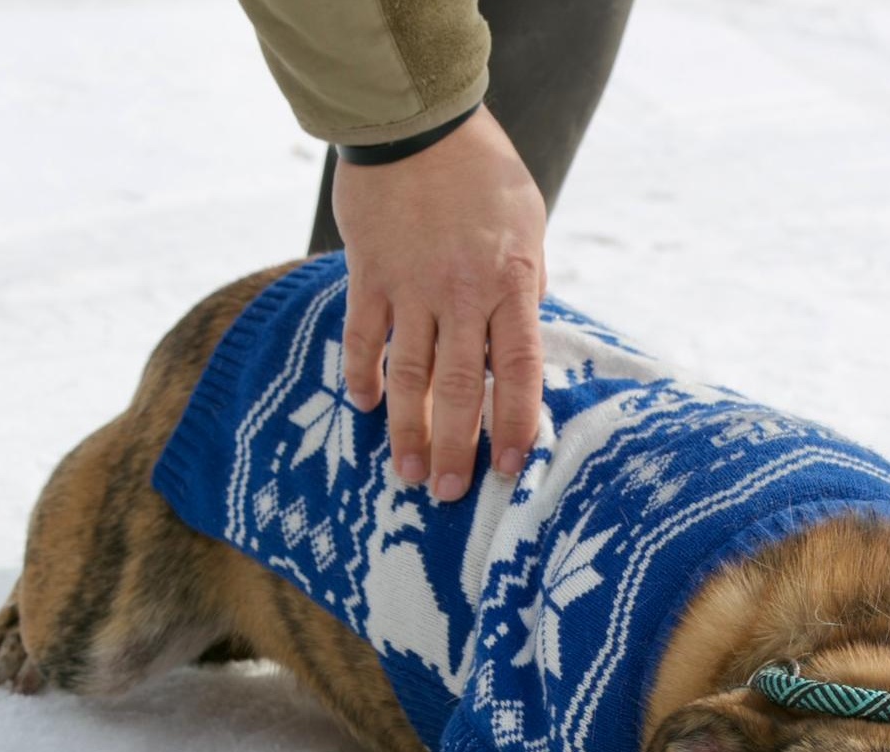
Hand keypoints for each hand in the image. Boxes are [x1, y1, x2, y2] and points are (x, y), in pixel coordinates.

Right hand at [332, 105, 546, 501]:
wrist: (418, 120)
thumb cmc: (484, 176)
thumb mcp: (528, 229)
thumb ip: (525, 290)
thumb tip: (519, 346)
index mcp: (509, 286)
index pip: (518, 373)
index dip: (514, 426)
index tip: (509, 469)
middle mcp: (460, 295)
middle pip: (461, 388)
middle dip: (457, 447)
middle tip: (451, 493)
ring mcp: (410, 287)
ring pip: (409, 375)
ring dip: (407, 430)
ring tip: (408, 473)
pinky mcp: (368, 274)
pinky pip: (362, 336)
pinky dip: (361, 373)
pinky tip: (362, 405)